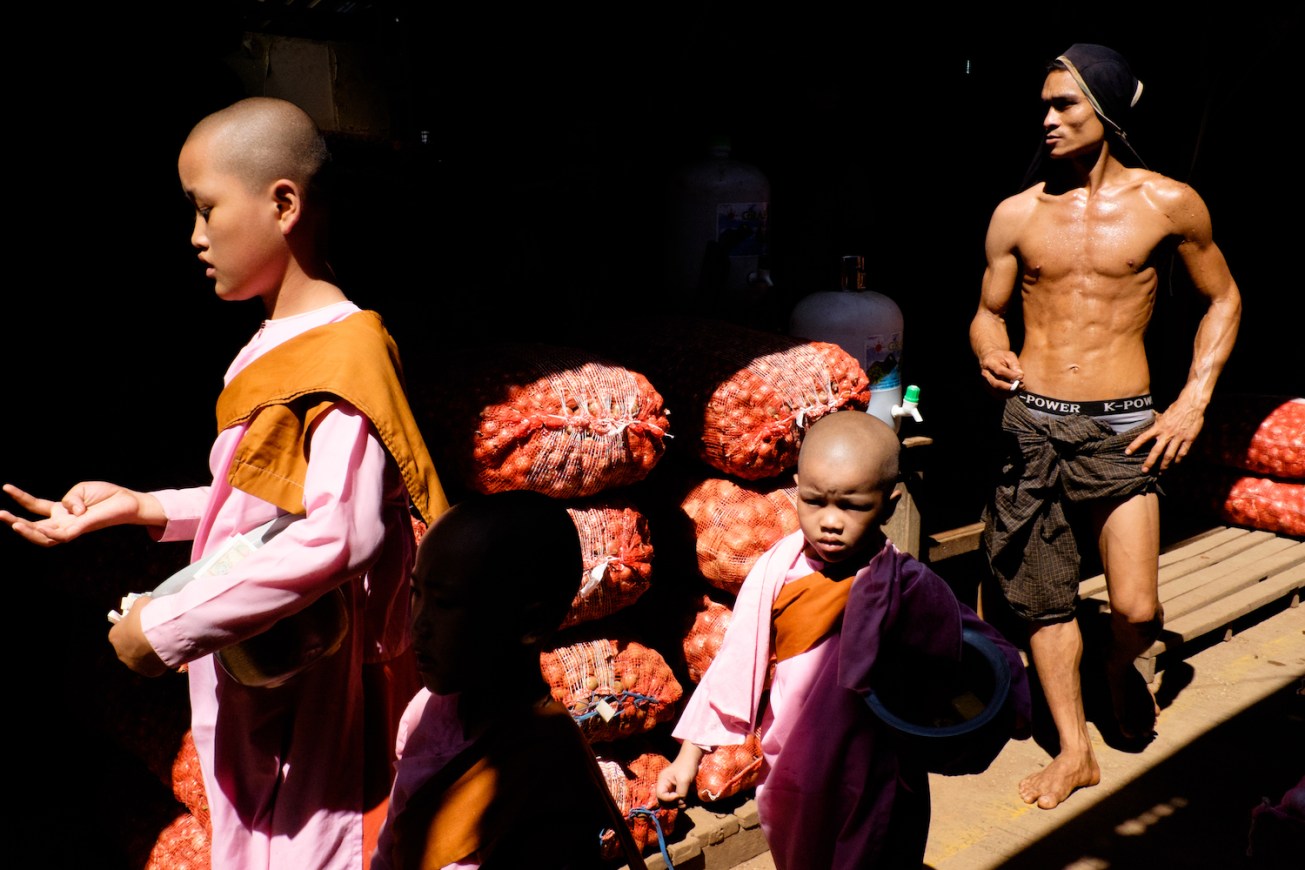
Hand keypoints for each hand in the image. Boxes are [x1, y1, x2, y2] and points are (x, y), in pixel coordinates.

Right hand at [1, 481, 159, 545]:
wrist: (128, 502)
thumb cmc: (106, 496)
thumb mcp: (81, 491)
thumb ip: (69, 499)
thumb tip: (69, 512)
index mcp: (61, 510)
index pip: (36, 506)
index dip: (21, 497)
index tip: (5, 487)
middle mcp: (63, 522)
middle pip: (35, 525)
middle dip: (15, 521)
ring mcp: (70, 528)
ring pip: (43, 535)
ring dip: (26, 530)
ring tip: (12, 523)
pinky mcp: (79, 530)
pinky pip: (58, 536)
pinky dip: (44, 532)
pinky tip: (33, 527)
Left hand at [108, 596, 167, 676]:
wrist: (161, 635)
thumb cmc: (147, 617)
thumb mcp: (142, 603)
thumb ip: (140, 606)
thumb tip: (145, 605)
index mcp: (115, 636)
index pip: (121, 631)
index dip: (133, 626)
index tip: (144, 623)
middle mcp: (120, 652)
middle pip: (130, 646)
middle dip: (139, 641)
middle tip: (154, 633)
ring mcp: (133, 664)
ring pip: (141, 657)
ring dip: (148, 652)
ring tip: (163, 643)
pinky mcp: (148, 672)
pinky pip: (153, 666)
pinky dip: (158, 661)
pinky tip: (167, 653)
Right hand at [655, 744, 703, 805]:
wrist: (692, 758)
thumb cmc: (687, 766)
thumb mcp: (684, 780)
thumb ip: (681, 792)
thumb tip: (681, 802)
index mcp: (662, 781)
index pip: (660, 795)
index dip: (669, 799)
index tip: (678, 796)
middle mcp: (664, 785)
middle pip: (663, 800)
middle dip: (672, 804)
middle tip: (682, 803)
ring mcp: (670, 787)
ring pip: (669, 801)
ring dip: (676, 804)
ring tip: (685, 803)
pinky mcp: (676, 788)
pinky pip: (675, 798)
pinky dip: (679, 801)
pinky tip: (686, 801)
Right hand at [978, 351, 1023, 393]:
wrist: (989, 358)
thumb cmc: (1001, 356)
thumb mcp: (1009, 356)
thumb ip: (1015, 365)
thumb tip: (1020, 376)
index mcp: (990, 362)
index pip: (999, 371)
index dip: (1011, 376)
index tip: (1020, 377)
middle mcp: (985, 373)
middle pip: (996, 383)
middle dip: (1010, 387)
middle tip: (1021, 386)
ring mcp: (985, 381)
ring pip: (996, 391)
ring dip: (1009, 393)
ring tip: (1019, 389)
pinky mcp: (987, 387)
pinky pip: (996, 395)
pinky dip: (1006, 395)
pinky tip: (1014, 391)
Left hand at [1126, 397, 1205, 472]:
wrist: (1192, 404)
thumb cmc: (1176, 408)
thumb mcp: (1163, 415)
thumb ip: (1158, 424)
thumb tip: (1152, 428)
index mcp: (1159, 427)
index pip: (1143, 438)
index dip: (1134, 445)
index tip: (1127, 453)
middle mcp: (1167, 434)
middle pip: (1156, 451)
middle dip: (1150, 462)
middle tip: (1144, 471)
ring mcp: (1178, 437)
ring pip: (1170, 455)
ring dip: (1164, 465)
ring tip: (1161, 472)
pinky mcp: (1189, 439)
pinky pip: (1182, 452)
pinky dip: (1178, 460)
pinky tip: (1175, 464)